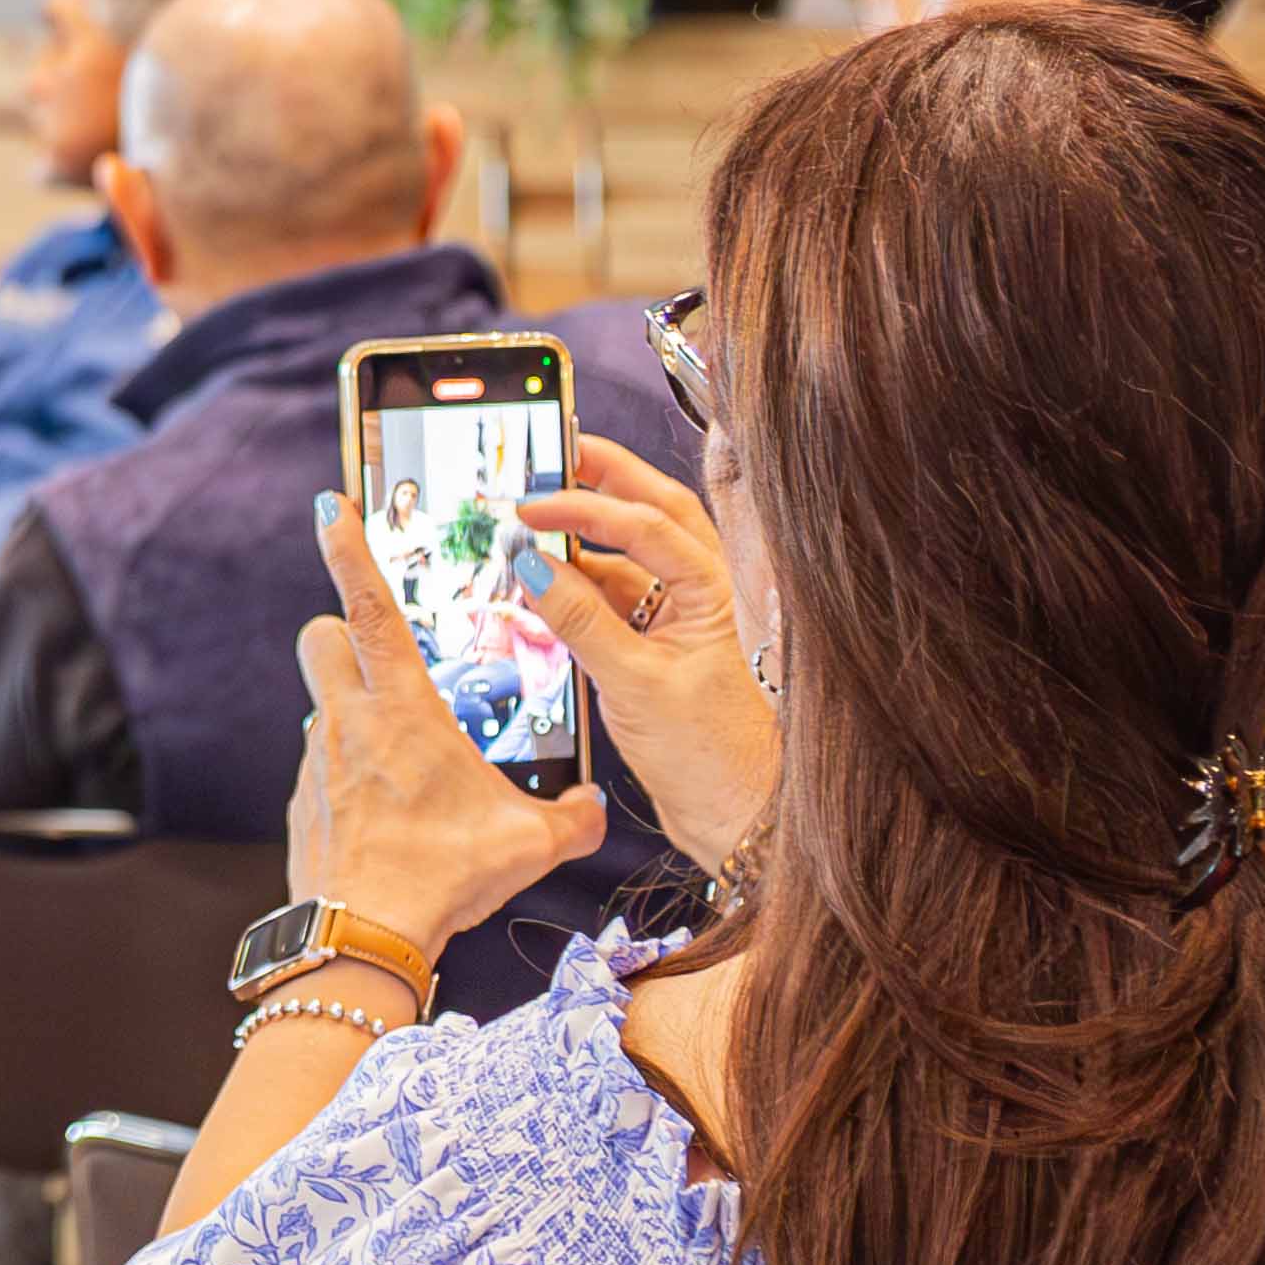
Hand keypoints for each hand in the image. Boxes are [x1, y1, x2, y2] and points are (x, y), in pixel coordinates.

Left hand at [290, 494, 603, 958]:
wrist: (362, 940)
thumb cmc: (442, 880)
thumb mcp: (528, 843)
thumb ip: (572, 816)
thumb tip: (594, 805)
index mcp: (403, 709)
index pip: (368, 605)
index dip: (347, 548)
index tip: (329, 504)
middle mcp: (350, 723)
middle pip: (319, 637)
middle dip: (340, 631)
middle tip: (384, 659)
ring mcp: (318, 763)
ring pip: (323, 706)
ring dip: (355, 716)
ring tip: (405, 766)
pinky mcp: (302, 804)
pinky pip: (322, 768)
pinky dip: (348, 777)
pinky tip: (384, 820)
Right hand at [510, 436, 782, 878]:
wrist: (733, 814)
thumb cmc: (709, 754)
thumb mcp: (633, 684)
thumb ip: (579, 620)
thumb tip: (530, 565)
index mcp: (713, 588)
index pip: (645, 524)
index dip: (585, 507)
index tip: (531, 506)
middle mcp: (700, 589)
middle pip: (650, 509)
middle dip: (601, 476)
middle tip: (550, 451)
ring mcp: (677, 614)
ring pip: (628, 551)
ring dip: (583, 532)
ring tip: (531, 519)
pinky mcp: (653, 642)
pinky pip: (610, 595)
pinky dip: (574, 584)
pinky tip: (537, 583)